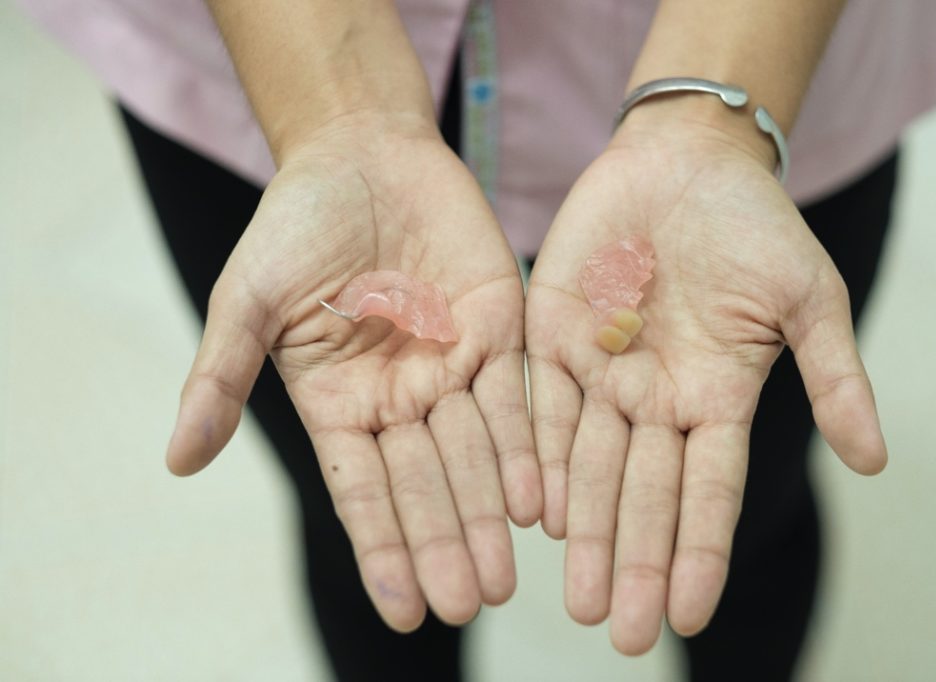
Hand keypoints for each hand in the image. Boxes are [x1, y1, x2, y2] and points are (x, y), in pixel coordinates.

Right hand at [166, 114, 541, 630]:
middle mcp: (400, 398)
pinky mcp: (497, 330)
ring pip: (477, 455)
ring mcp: (452, 366)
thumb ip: (220, 376)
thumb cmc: (296, 224)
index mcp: (340, 404)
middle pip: (427, 484)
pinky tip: (537, 500)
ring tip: (504, 578)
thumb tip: (177, 461)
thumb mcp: (247, 298)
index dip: (383, 548)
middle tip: (468, 605)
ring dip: (489, 516)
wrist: (362, 153)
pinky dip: (526, 448)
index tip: (404, 610)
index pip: (364, 490)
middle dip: (445, 545)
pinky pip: (515, 397)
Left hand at [525, 121, 886, 653]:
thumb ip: (833, 376)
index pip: (707, 490)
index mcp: (716, 397)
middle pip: (641, 493)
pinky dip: (535, 455)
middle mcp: (655, 398)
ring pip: (586, 464)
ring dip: (583, 530)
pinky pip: (541, 405)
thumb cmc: (754, 226)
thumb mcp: (808, 297)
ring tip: (577, 595)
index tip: (687, 614)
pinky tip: (533, 509)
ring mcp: (601, 372)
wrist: (684, 161)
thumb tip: (876, 461)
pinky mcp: (554, 336)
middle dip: (633, 561)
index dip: (698, 551)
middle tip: (618, 630)